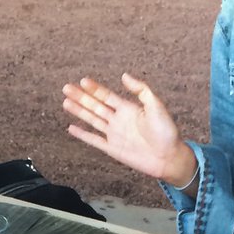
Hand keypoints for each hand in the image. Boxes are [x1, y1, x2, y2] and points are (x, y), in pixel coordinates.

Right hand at [62, 73, 195, 187]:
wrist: (168, 157)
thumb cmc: (166, 132)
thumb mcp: (156, 106)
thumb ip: (141, 90)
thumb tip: (124, 75)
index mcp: (128, 109)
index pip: (106, 96)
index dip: (94, 88)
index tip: (83, 81)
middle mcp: (118, 120)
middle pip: (95, 106)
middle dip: (81, 97)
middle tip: (66, 88)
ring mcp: (114, 134)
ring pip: (92, 120)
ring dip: (79, 111)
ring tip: (65, 102)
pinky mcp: (112, 149)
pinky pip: (94, 140)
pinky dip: (83, 134)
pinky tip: (71, 128)